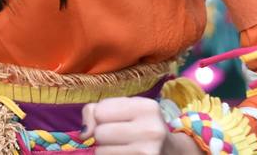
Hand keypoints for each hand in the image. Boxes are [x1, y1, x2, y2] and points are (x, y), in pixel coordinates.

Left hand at [82, 97, 199, 154]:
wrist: (171, 152)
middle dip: (103, 135)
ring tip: (123, 147)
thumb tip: (84, 133)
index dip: (102, 117)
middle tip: (121, 136)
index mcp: (147, 107)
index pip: (100, 111)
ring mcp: (147, 153)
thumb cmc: (142, 126)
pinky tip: (125, 154)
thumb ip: (96, 111)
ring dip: (106, 150)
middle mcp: (150, 130)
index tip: (117, 120)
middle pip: (100, 133)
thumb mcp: (126, 109)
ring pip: (101, 151)